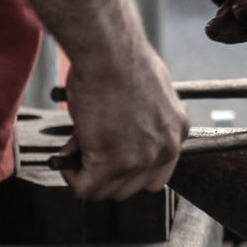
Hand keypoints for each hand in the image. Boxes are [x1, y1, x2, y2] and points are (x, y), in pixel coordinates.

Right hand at [60, 38, 188, 200]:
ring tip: (80, 146)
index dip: (128, 169)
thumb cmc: (122, 63)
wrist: (109, 54)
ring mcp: (142, 158)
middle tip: (90, 150)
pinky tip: (70, 155)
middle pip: (134, 188)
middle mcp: (165, 148)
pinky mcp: (114, 163)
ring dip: (89, 174)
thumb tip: (123, 134)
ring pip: (109, 192)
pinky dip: (73, 176)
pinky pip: (86, 189)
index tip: (110, 158)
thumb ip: (143, 122)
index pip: (157, 173)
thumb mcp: (149, 95)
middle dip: (107, 174)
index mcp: (176, 130)